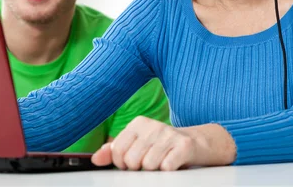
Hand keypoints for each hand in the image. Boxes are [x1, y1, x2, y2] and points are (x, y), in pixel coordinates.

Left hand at [91, 116, 236, 170]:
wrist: (197, 143)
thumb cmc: (163, 146)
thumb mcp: (138, 145)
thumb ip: (115, 151)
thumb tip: (95, 159)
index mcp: (138, 123)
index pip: (117, 150)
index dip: (122, 163)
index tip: (132, 163)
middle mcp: (152, 126)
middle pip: (132, 160)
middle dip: (139, 168)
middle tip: (150, 162)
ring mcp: (168, 134)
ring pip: (148, 166)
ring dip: (155, 170)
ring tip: (161, 162)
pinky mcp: (183, 145)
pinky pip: (166, 167)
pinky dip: (167, 170)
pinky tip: (172, 163)